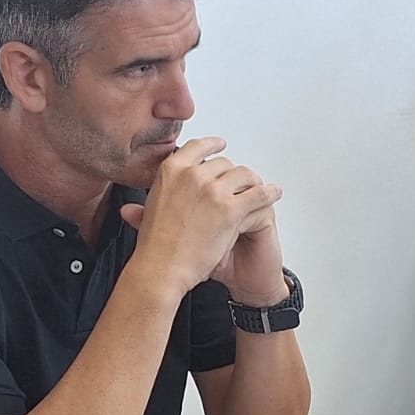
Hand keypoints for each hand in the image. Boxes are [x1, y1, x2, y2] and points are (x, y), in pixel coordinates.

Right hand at [119, 137, 284, 300]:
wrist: (162, 268)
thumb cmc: (156, 247)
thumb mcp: (149, 210)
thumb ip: (154, 199)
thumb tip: (141, 203)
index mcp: (171, 170)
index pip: (198, 147)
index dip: (213, 145)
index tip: (221, 145)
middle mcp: (192, 175)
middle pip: (224, 163)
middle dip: (233, 174)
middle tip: (240, 184)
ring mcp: (213, 190)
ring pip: (243, 175)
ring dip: (252, 182)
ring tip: (259, 189)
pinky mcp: (231, 210)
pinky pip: (258, 194)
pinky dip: (269, 193)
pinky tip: (274, 194)